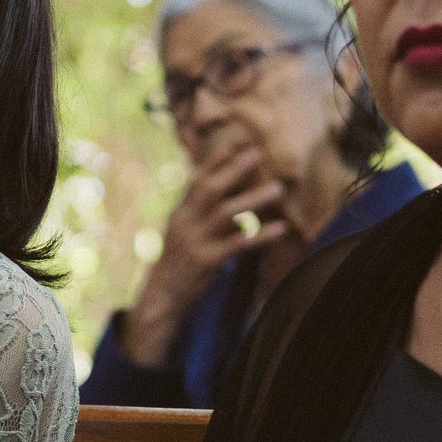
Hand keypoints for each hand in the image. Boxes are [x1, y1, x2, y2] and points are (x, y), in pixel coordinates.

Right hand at [122, 146, 288, 367]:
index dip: (215, 162)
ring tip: (278, 189)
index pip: (196, 180)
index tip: (235, 144)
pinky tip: (280, 229)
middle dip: (234, 169)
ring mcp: (195, 241)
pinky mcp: (207, 262)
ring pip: (226, 213)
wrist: (161, 297)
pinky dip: (260, 235)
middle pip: (210, 189)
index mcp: (179, 214)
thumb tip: (220, 193)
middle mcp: (185, 222)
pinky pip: (238, 244)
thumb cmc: (176, 263)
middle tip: (258, 153)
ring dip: (254, 199)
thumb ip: (196, 212)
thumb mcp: (180, 233)